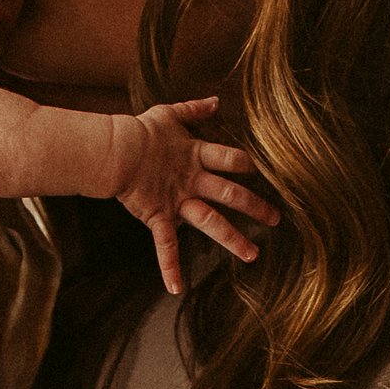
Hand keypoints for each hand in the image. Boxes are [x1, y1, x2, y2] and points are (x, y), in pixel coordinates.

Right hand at [109, 99, 280, 296]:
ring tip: (253, 256)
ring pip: (211, 222)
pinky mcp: (158, 215)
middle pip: (231, 193)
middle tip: (275, 219)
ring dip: (233, 239)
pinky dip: (169, 267)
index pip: (231, 159)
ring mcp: (177, 200)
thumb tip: (215, 100)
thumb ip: (194, 109)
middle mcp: (193, 179)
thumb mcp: (169, 114)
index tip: (261, 174)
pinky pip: (165, 245)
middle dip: (255, 206)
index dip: (247, 165)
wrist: (113, 148)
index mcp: (196, 155)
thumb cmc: (139, 131)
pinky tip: (176, 288)